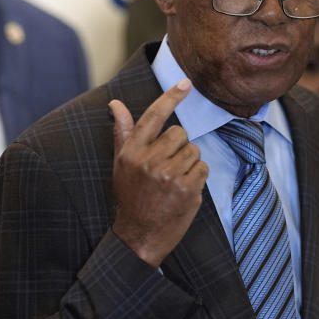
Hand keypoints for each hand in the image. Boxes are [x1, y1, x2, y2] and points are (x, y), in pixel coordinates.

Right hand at [110, 78, 208, 266]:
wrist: (139, 236)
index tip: (186, 83)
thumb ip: (123, 132)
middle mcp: (149, 160)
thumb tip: (115, 103)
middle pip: (180, 133)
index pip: (153, 116)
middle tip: (167, 166)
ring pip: (194, 151)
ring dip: (189, 163)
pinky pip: (203, 168)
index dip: (171, 97)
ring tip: (174, 180)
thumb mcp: (121, 163)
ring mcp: (169, 175)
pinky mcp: (187, 189)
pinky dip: (197, 177)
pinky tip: (183, 189)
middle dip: (179, 146)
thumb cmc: (130, 195)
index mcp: (132, 151)